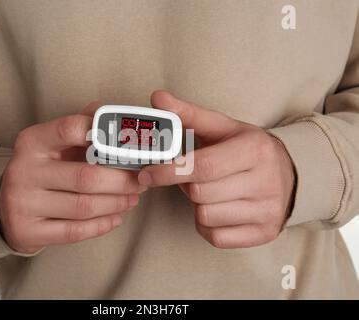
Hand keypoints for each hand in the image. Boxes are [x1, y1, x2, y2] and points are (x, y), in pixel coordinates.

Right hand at [0, 102, 145, 253]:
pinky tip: (116, 217)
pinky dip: (102, 225)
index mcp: (32, 141)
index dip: (105, 135)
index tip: (130, 145)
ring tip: (132, 198)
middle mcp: (23, 170)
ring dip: (116, 203)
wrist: (7, 207)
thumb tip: (113, 112)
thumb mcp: (55, 143)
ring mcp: (22, 203)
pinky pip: (75, 231)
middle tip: (141, 180)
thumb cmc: (43, 170)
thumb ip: (82, 126)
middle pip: (86, 176)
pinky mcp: (27, 231)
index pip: (71, 129)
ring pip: (83, 206)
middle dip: (122, 180)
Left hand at [138, 91, 295, 248]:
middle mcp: (266, 182)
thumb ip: (188, 114)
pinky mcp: (265, 232)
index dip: (169, 171)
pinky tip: (216, 208)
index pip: (202, 166)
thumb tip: (157, 98)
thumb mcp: (221, 127)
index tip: (146, 174)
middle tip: (193, 176)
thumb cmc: (246, 149)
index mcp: (255, 150)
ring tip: (209, 190)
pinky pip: (216, 237)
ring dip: (196, 204)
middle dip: (185, 185)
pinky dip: (207, 224)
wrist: (288, 174)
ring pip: (206, 216)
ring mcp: (268, 210)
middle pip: (199, 193)